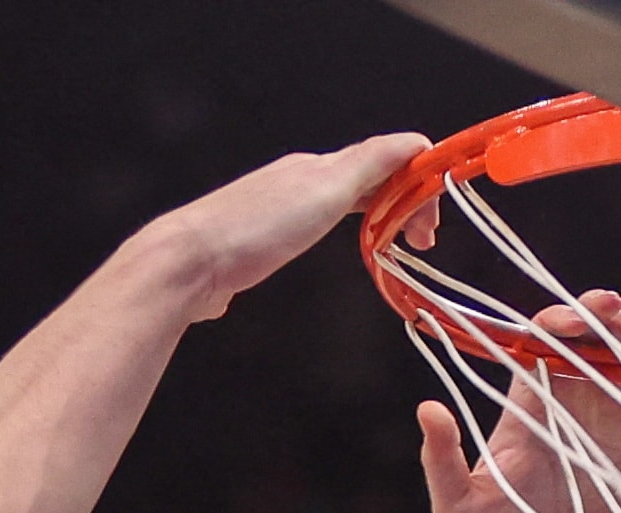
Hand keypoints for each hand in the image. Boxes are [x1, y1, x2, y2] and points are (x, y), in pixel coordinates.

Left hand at [142, 138, 432, 320]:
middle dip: (401, 206)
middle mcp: (298, 182)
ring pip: (341, 206)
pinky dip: (344, 237)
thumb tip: (416, 142)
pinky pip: (313, 230)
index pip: (383, 162)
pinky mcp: (261, 243)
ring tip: (395, 247)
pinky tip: (338, 256)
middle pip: (365, 183)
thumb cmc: (253, 230)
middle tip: (422, 241)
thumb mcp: (324, 191)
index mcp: (316, 168)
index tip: (432, 223)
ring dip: (377, 220)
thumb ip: (371, 164)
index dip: (415, 186)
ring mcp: (278, 212)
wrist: (188, 264)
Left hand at [420, 294, 620, 512]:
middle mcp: (564, 401)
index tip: (568, 319)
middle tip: (612, 309)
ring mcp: (603, 416)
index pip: (538, 343)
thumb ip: (441, 461)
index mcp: (523, 405)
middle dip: (598, 315)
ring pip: (619, 355)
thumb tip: (427, 410)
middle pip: (584, 338)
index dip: (554, 322)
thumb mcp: (456, 507)